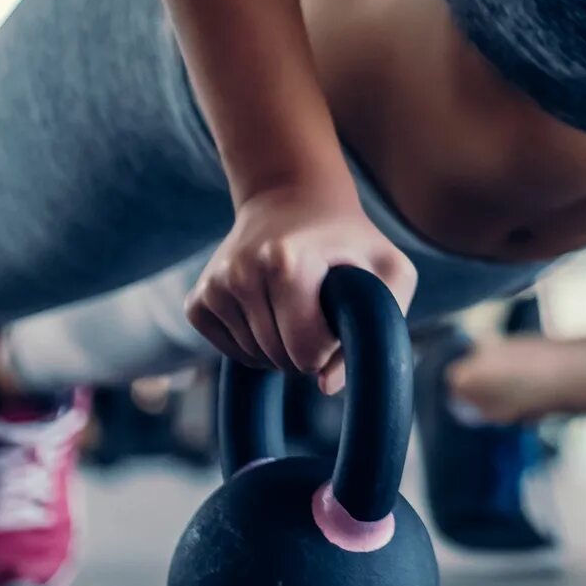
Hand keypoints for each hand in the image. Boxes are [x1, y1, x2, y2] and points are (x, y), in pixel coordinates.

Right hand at [187, 184, 418, 393]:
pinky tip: (269, 311)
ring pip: (254, 360)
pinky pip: (229, 352)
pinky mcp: (197, 300)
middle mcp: (241, 273)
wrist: (292, 199)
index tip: (336, 314)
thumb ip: (378, 328)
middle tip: (318, 309)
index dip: (330, 345)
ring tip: (295, 305)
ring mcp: (214, 286)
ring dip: (280, 347)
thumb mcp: (388, 270)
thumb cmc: (349, 241)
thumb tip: (325, 386)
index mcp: (286, 263)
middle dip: (305, 349)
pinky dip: (253, 345)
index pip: (307, 352)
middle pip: (279, 360)